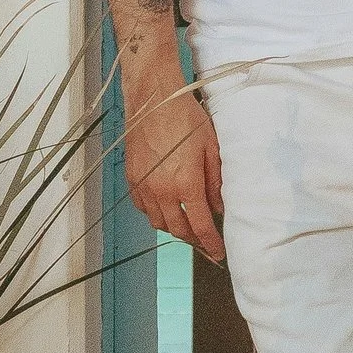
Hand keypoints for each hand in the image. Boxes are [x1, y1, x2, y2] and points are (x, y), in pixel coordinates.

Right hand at [126, 95, 225, 262]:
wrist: (154, 98)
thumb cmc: (185, 118)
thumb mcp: (211, 148)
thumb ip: (216, 182)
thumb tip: (220, 207)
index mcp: (186, 184)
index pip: (201, 226)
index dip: (211, 244)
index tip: (219, 253)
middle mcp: (162, 191)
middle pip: (178, 230)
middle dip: (193, 240)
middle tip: (205, 241)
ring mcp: (144, 186)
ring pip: (158, 222)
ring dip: (174, 228)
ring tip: (187, 225)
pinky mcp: (132, 178)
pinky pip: (143, 208)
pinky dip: (156, 214)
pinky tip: (166, 208)